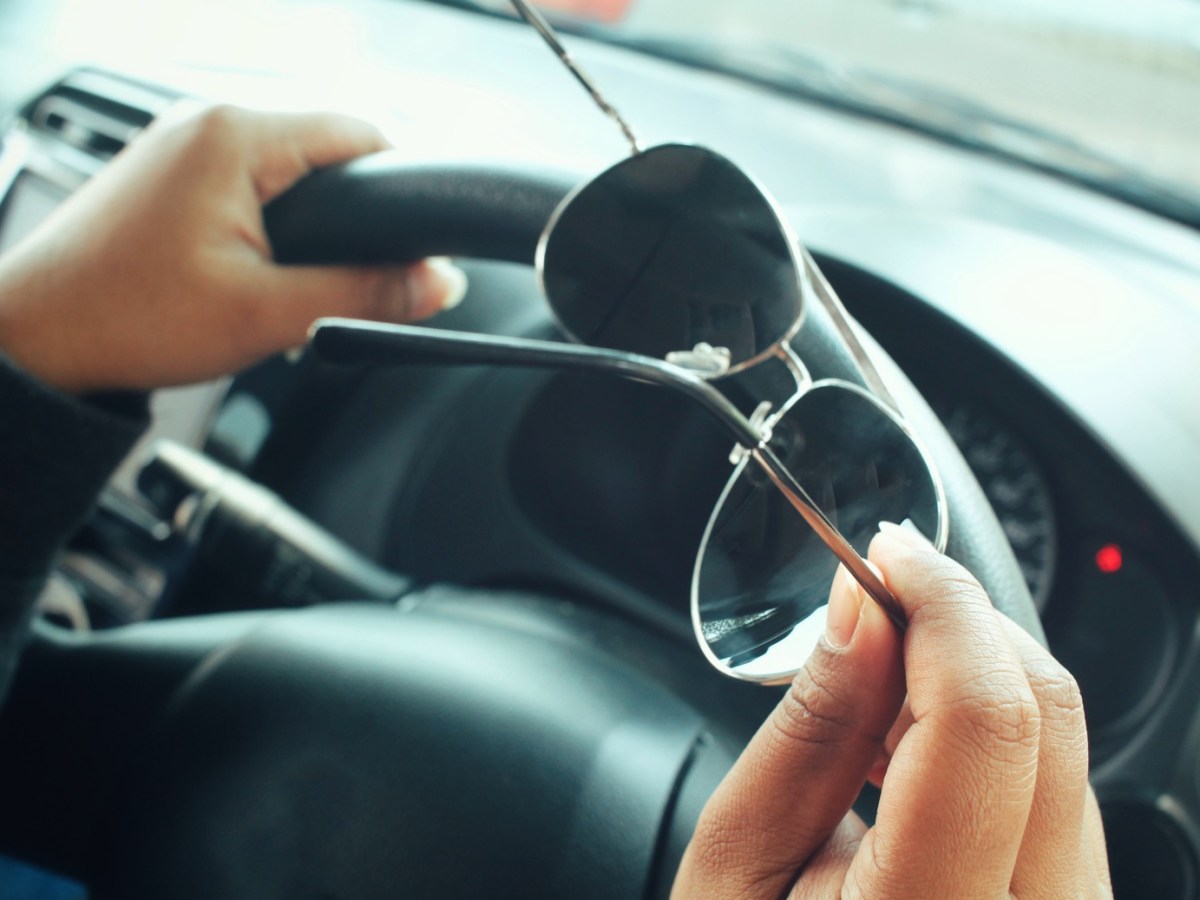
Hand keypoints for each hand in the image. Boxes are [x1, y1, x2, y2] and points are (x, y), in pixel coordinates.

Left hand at [0, 104, 465, 392]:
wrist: (36, 338)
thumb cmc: (127, 318)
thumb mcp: (266, 315)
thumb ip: (364, 295)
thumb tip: (438, 283)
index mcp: (235, 135)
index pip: (362, 135)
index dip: (400, 194)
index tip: (416, 249)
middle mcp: (207, 122)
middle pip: (327, 153)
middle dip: (353, 219)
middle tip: (345, 283)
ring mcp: (184, 142)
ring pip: (290, 171)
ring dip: (311, 225)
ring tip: (290, 285)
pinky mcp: (171, 172)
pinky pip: (249, 183)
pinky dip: (272, 225)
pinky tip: (255, 275)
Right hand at [673, 524, 1111, 897]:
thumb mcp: (735, 865)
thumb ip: (808, 733)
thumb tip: (859, 607)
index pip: (985, 718)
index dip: (940, 606)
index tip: (886, 554)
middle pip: (1047, 714)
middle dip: (961, 622)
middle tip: (877, 593)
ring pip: (1069, 744)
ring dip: (977, 673)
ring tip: (877, 685)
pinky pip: (1066, 790)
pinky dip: (996, 733)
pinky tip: (917, 744)